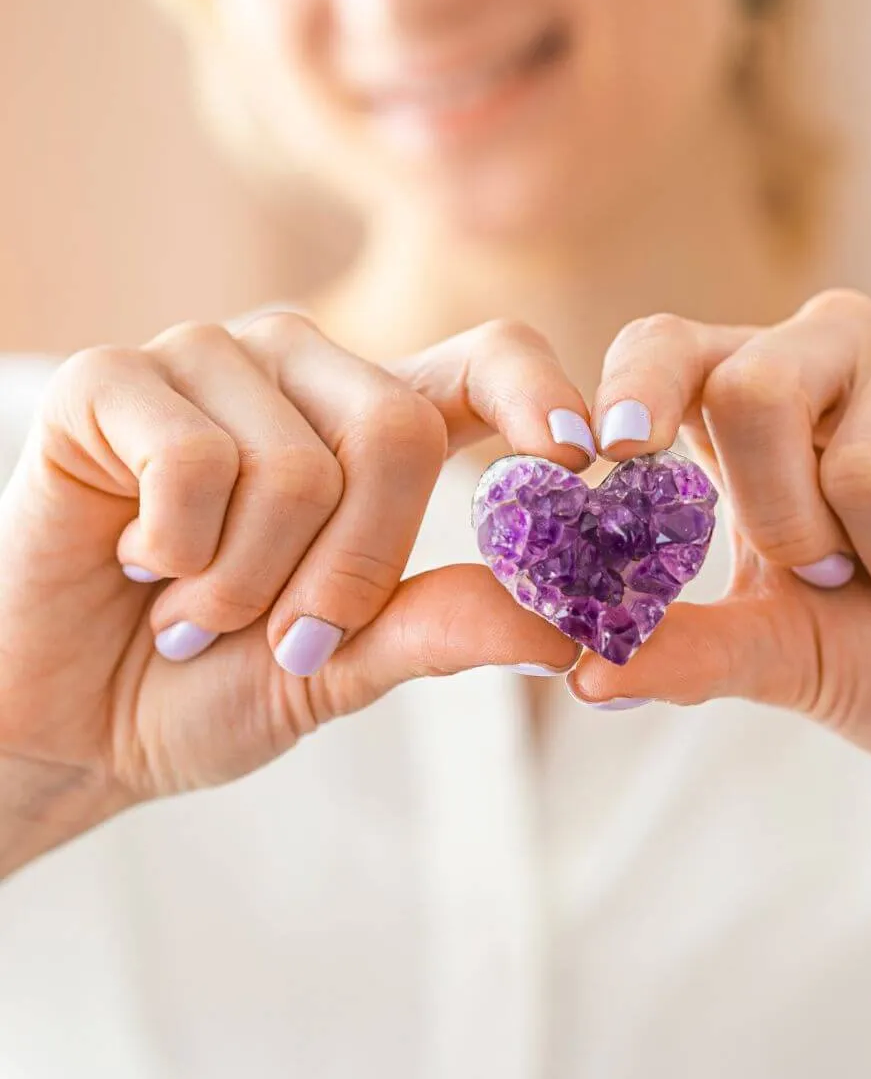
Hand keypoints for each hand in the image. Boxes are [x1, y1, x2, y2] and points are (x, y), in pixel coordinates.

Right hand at [0, 313, 587, 874]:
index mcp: (375, 419)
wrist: (68, 718)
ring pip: (299, 464)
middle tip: (288, 633)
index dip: (543, 397)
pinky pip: (195, 460)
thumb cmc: (213, 681)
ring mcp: (209, 359)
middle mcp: (304, 368)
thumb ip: (444, 630)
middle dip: (351, 572)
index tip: (593, 454)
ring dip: (250, 583)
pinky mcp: (112, 378)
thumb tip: (566, 631)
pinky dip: (175, 551)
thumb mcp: (346, 665)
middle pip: (401, 432)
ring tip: (194, 605)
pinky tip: (137, 559)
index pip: (488, 363)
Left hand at [569, 292, 870, 786]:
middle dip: (787, 524)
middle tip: (836, 571)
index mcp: (746, 398)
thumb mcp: (774, 653)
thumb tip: (586, 674)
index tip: (612, 451)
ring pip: (867, 452)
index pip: (664, 346)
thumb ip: (685, 649)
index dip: (635, 387)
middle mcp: (827, 350)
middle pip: (753, 389)